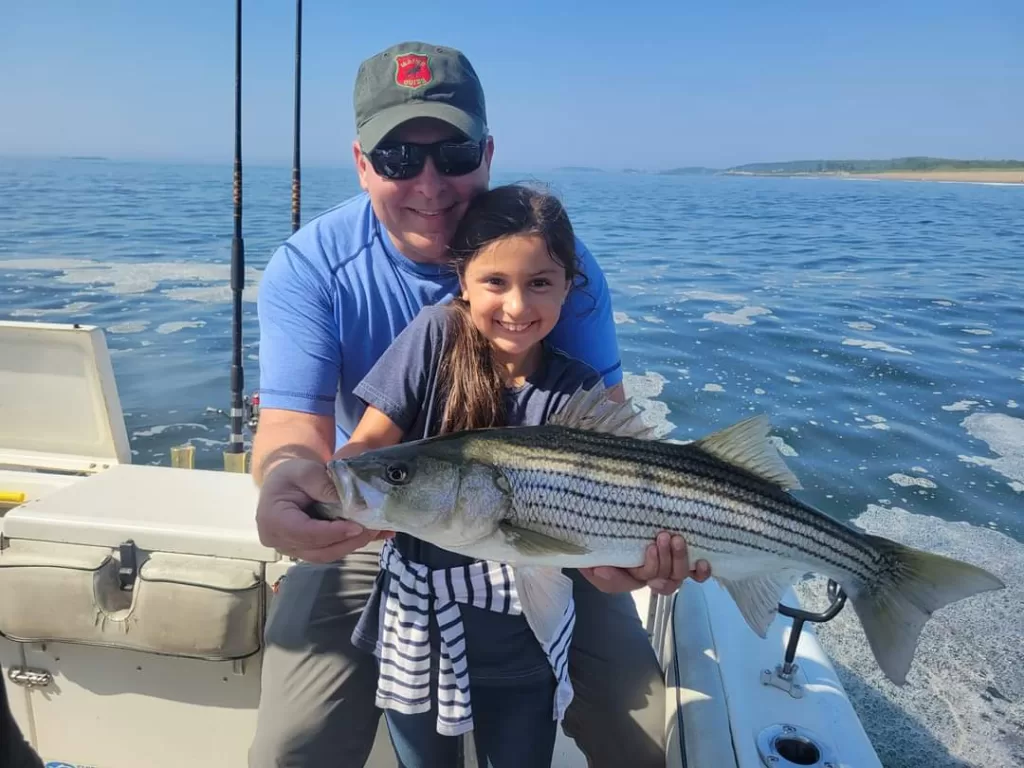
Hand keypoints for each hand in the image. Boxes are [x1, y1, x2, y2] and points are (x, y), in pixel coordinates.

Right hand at [255, 458, 391, 562]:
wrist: (282, 484)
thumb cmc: (290, 475)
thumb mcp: (304, 470)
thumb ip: (323, 484)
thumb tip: (350, 501)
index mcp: (273, 520)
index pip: (304, 532)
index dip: (332, 533)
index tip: (357, 527)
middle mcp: (280, 541)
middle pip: (319, 550)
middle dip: (349, 541)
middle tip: (374, 529)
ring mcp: (293, 550)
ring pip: (327, 554)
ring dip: (353, 544)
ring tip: (376, 531)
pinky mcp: (306, 551)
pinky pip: (330, 552)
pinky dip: (350, 544)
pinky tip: (370, 534)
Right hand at [580, 532, 711, 594]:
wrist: (602, 533)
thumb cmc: (602, 550)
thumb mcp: (596, 567)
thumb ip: (602, 574)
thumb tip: (603, 569)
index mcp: (637, 577)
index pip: (648, 578)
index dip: (652, 566)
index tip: (650, 547)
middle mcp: (656, 574)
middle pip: (669, 577)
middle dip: (667, 559)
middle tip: (664, 536)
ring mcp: (669, 565)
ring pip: (681, 572)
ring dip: (680, 557)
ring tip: (676, 538)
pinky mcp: (680, 555)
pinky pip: (695, 572)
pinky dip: (701, 572)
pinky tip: (704, 562)